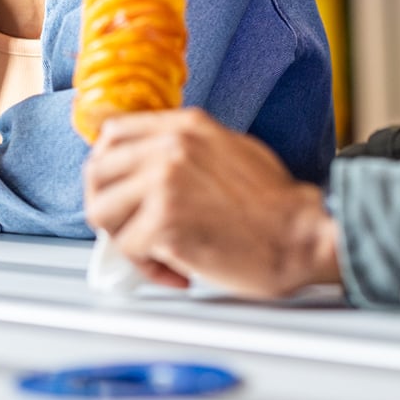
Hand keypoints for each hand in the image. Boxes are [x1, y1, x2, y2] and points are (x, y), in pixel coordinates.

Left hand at [84, 108, 342, 297]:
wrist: (303, 237)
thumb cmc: (275, 205)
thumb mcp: (228, 149)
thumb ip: (185, 148)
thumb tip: (146, 163)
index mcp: (185, 127)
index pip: (113, 133)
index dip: (109, 166)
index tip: (119, 190)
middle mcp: (170, 147)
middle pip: (96, 171)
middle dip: (107, 206)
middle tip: (129, 228)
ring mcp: (165, 182)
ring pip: (102, 211)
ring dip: (123, 238)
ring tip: (154, 251)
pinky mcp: (165, 222)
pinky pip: (128, 249)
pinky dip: (148, 268)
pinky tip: (178, 272)